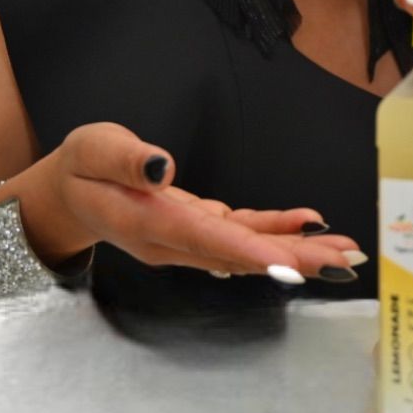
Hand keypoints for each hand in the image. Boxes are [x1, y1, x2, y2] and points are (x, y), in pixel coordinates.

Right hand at [21, 122, 365, 281]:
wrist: (69, 196)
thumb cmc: (80, 168)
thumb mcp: (92, 149)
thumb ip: (124, 160)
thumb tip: (161, 167)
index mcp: (145, 220)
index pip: (202, 237)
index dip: (248, 250)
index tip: (290, 264)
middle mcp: (171, 242)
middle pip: (236, 253)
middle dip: (291, 258)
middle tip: (343, 260)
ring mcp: (185, 242)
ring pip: (245, 250)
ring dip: (294, 252)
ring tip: (342, 250)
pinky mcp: (195, 231)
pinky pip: (239, 236)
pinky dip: (274, 233)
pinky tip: (306, 227)